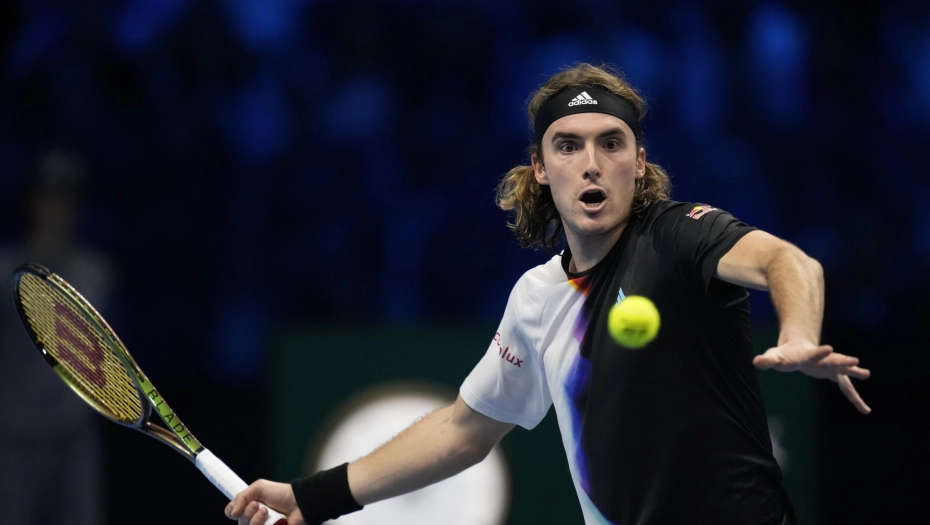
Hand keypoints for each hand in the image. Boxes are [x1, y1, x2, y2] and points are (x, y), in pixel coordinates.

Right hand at [225, 479, 304, 524]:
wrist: (298, 503)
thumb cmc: (281, 493)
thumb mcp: (259, 487)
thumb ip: (242, 496)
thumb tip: (233, 513)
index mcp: (249, 507)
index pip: (231, 513)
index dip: (231, 511)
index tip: (237, 508)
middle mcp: (253, 519)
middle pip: (240, 523)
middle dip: (248, 513)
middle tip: (259, 505)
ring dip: (256, 520)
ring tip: (268, 513)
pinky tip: (274, 522)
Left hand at [753, 341, 870, 413]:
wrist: (798, 347)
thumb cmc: (785, 354)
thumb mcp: (774, 356)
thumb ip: (767, 360)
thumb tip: (756, 362)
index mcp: (807, 355)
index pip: (813, 353)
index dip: (820, 352)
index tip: (830, 348)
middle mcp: (822, 360)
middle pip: (832, 360)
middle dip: (842, 361)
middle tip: (855, 361)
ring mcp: (830, 367)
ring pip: (843, 372)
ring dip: (854, 373)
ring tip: (866, 373)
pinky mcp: (834, 375)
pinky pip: (847, 390)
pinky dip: (855, 400)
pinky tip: (865, 410)